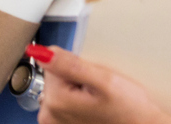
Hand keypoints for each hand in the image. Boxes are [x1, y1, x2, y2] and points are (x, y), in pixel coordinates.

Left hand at [30, 45, 170, 123]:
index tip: (91, 79)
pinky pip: (64, 100)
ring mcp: (55, 122)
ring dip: (77, 89)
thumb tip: (41, 52)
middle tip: (97, 91)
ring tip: (97, 100)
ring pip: (60, 88)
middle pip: (54, 77)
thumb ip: (70, 65)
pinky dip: (77, 100)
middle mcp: (49, 115)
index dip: (74, 66)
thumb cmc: (129, 109)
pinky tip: (93, 107)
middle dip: (75, 78)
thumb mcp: (103, 80)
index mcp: (55, 102)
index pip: (52, 63)